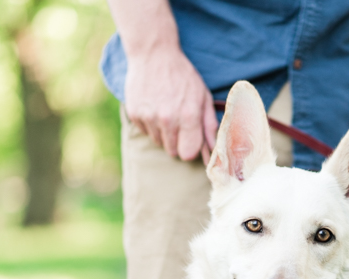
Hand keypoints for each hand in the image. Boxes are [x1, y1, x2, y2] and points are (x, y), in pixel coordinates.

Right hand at [124, 47, 217, 162]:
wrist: (154, 54)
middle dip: (177, 142)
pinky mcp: (134, 114)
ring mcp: (149, 117)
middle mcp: (168, 119)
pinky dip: (150, 124)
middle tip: (179, 123)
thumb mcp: (203, 96)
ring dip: (164, 133)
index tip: (190, 139)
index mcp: (188, 116)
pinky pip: (145, 132)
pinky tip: (154, 107)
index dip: (190, 149)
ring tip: (166, 112)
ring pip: (158, 142)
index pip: (188, 154)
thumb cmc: (183, 76)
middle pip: (172, 152)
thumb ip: (209, 124)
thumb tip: (214, 149)